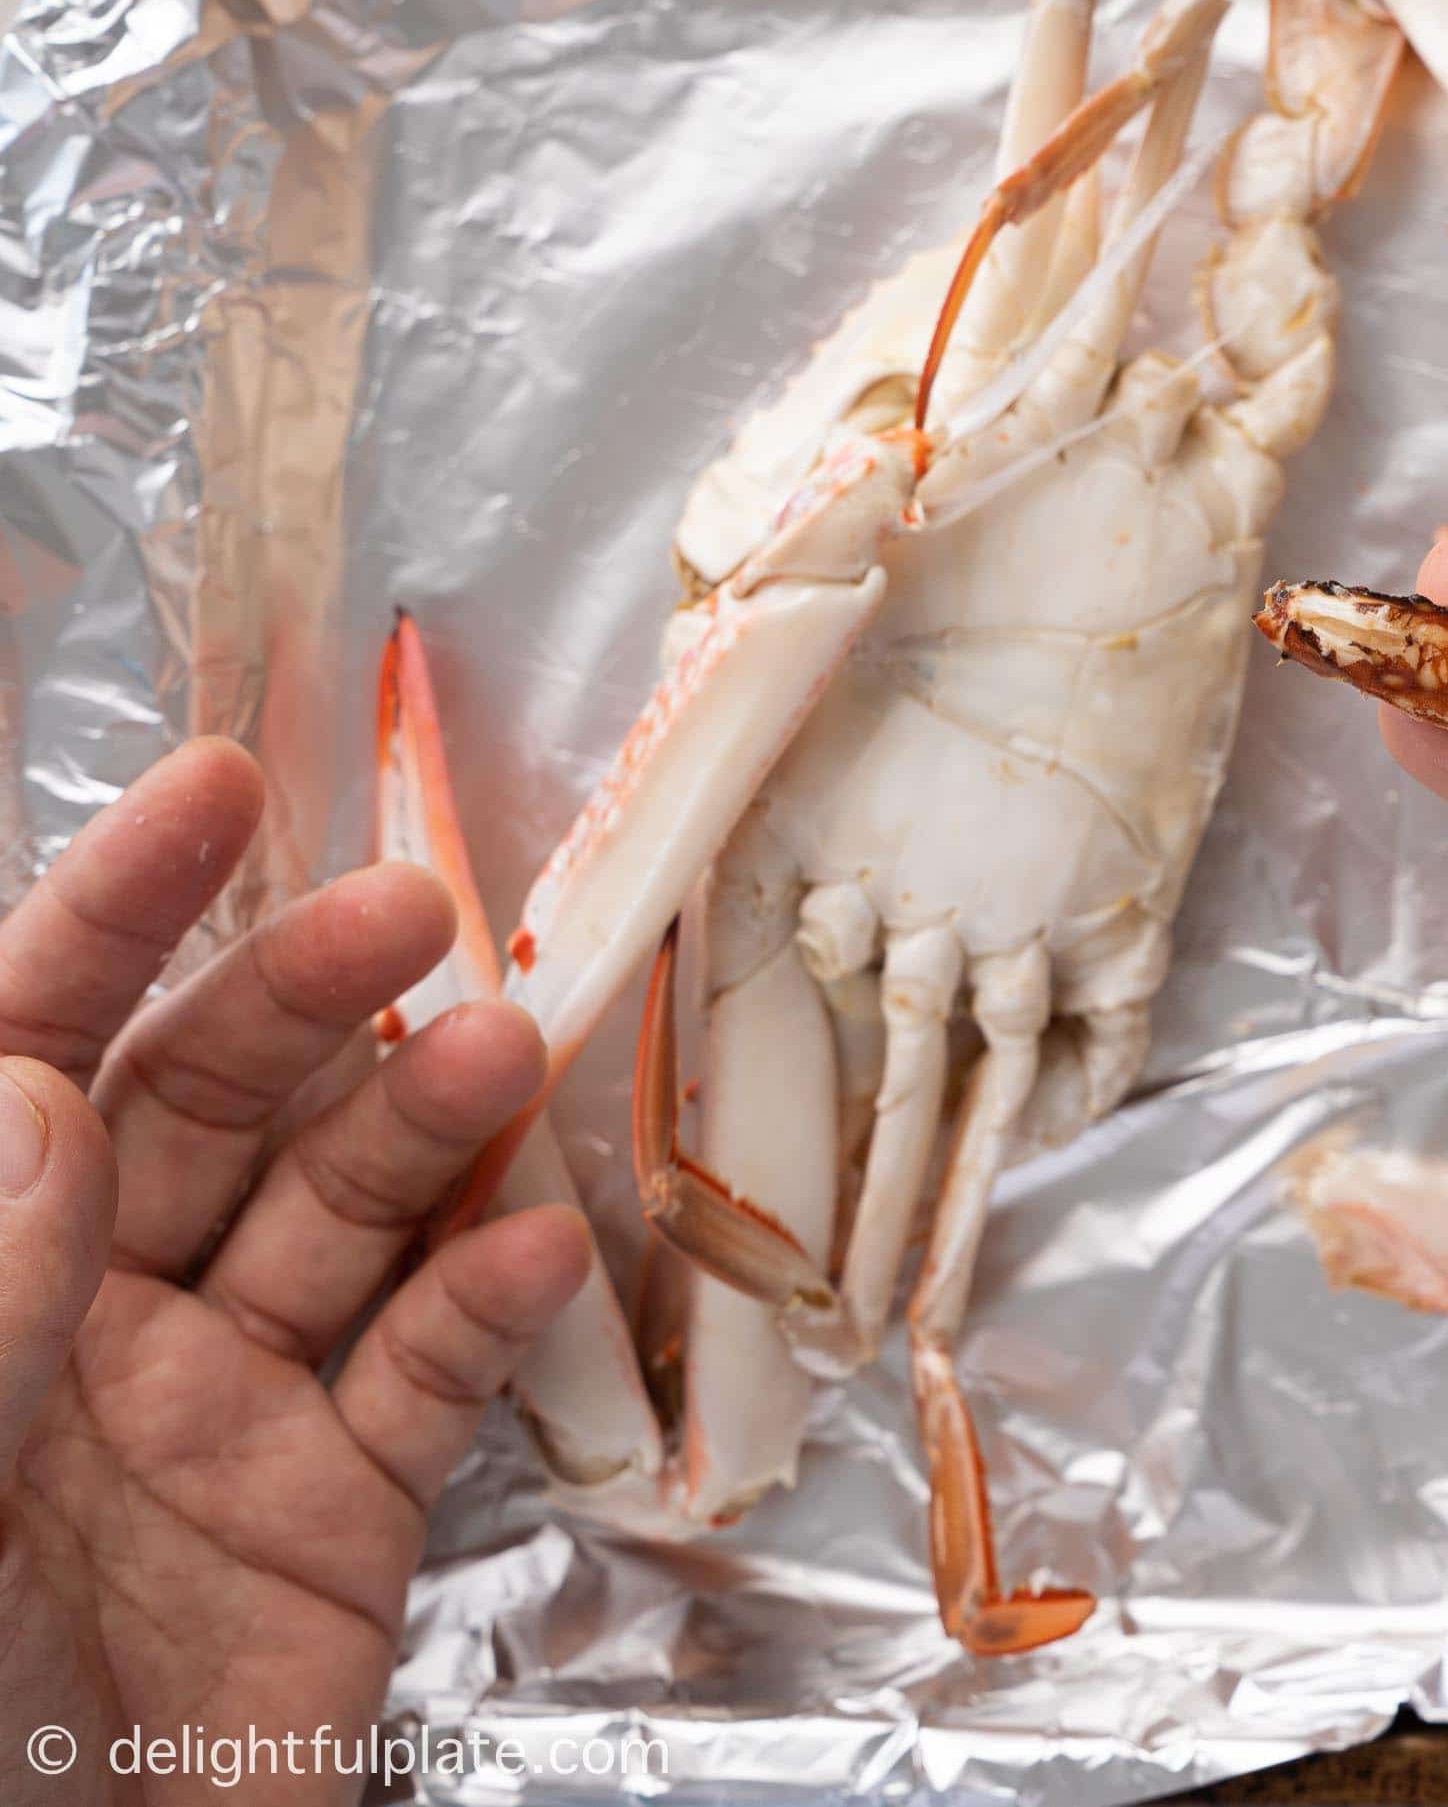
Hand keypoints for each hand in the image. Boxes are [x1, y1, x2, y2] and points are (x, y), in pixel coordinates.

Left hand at [0, 740, 589, 1805]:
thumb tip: (39, 1094)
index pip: (21, 1052)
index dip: (110, 913)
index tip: (218, 792)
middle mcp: (79, 1318)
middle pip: (204, 1108)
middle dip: (307, 996)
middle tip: (419, 913)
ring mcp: (213, 1411)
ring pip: (336, 1218)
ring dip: (427, 1125)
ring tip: (512, 1052)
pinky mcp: (334, 1512)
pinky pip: (424, 1379)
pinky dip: (491, 1305)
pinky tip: (539, 1247)